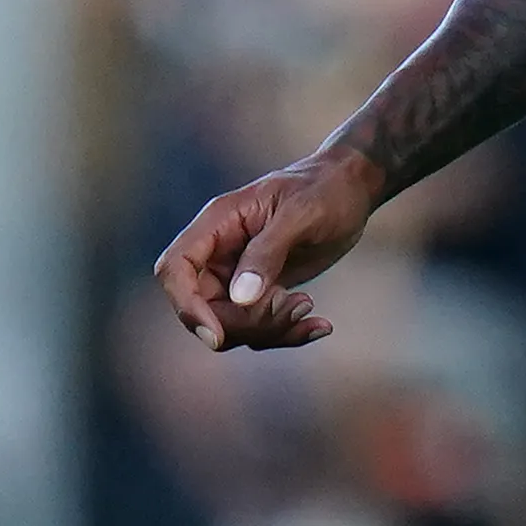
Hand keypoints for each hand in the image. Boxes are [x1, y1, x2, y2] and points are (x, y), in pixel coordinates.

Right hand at [153, 152, 379, 350]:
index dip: (186, 306)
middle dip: (244, 323)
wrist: (351, 190)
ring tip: (308, 306)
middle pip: (202, 307)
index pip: (175, 269)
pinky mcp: (260, 291)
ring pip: (230, 324)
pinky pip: (258, 327)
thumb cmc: (325, 190)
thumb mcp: (301, 214)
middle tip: (295, 306)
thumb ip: (268, 253)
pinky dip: (286, 333)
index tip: (217, 335)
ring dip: (269, 329)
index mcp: (217, 223)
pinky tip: (319, 324)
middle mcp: (219, 251)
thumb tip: (241, 297)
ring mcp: (236, 274)